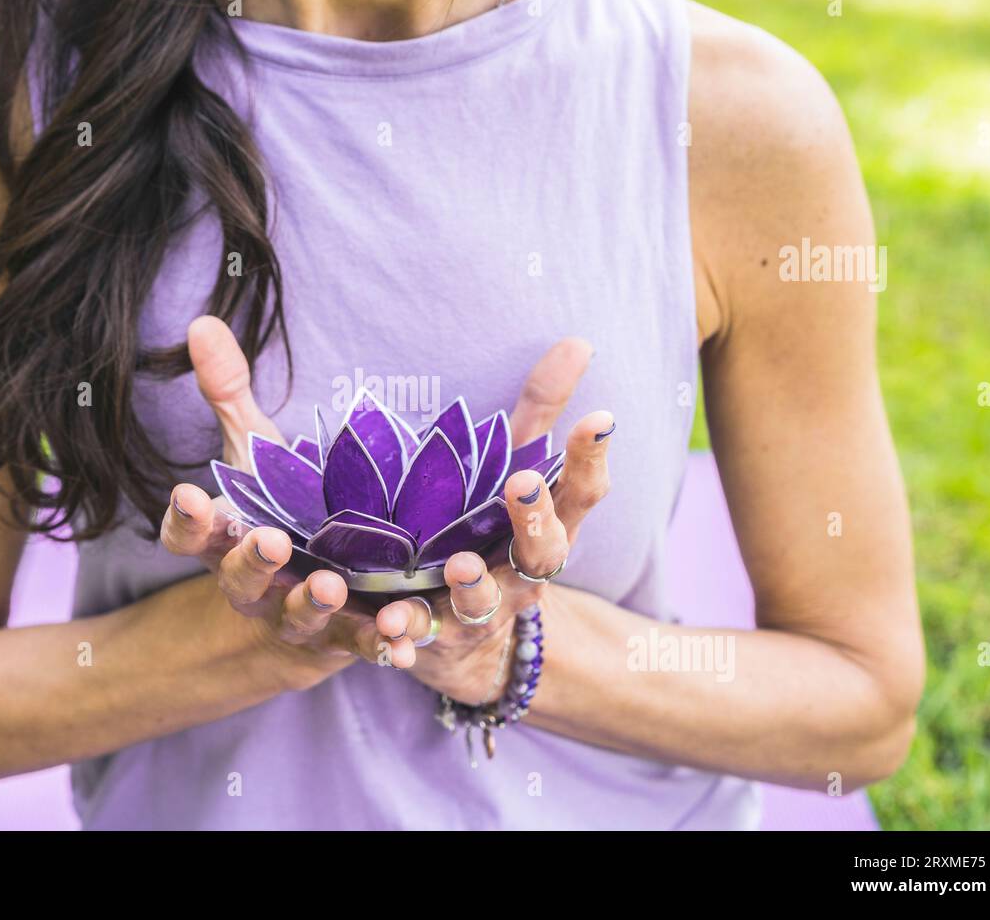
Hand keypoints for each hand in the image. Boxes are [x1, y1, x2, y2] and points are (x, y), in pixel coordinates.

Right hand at [160, 316, 409, 687]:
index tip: (186, 496)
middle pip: (239, 579)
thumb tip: (201, 321)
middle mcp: (255, 584)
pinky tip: (401, 646)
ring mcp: (300, 614)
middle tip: (273, 540)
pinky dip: (380, 646)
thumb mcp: (256, 451)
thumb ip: (230, 393)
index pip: (188, 535)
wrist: (322, 582)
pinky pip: (362, 644)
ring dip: (313, 603)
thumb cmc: (283, 505)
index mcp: (227, 537)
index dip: (184, 521)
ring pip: (299, 615)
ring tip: (334, 586)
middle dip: (252, 561)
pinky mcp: (349, 635)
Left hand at [372, 341, 614, 704]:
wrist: (473, 648)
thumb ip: (540, 413)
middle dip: (536, 520)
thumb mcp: (515, 473)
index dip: (591, 458)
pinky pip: (417, 642)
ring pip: (481, 603)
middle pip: (544, 553)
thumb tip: (579, 340)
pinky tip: (390, 631)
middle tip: (523, 484)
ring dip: (472, 586)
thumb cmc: (493, 537)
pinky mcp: (431, 641)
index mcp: (547, 529)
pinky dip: (405, 638)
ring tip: (457, 565)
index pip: (581, 493)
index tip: (600, 417)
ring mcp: (480, 612)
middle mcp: (523, 574)